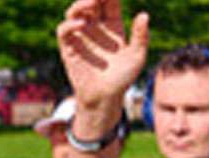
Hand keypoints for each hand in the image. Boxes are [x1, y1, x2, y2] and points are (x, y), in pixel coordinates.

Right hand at [57, 0, 150, 121]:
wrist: (106, 98)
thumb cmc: (124, 78)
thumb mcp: (137, 57)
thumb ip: (141, 36)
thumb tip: (144, 14)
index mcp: (113, 26)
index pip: (109, 3)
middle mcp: (96, 28)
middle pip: (91, 3)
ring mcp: (81, 36)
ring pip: (75, 12)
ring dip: (81, 4)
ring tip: (91, 2)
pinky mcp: (69, 47)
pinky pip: (64, 30)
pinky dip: (70, 24)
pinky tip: (82, 24)